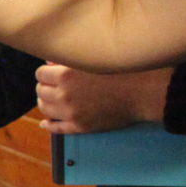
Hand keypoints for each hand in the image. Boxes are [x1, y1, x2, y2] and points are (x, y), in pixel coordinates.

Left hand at [34, 64, 170, 134]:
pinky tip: (46, 123)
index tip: (53, 71)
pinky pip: (57, 129)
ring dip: (46, 102)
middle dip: (46, 86)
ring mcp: (72, 114)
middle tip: (53, 84)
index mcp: (65, 75)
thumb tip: (50, 61)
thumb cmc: (123, 68)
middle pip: (41, 91)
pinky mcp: (81, 127)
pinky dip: (49, 125)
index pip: (41, 73)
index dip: (47, 71)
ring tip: (52, 98)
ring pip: (45, 109)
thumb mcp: (94, 57)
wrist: (144, 91)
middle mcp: (64, 95)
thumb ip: (69, 59)